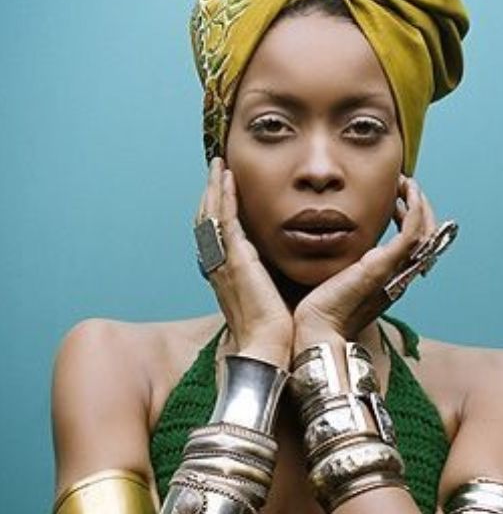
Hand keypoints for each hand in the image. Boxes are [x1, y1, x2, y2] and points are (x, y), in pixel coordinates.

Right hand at [194, 158, 292, 366]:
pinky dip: (224, 196)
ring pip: (211, 215)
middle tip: (215, 168)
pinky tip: (227, 178)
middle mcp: (220, 266)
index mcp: (228, 276)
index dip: (215, 210)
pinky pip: (224, 220)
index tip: (220, 190)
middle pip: (206, 220)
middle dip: (209, 192)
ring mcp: (224, 261)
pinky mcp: (235, 259)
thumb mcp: (270, 300)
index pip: (215, 235)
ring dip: (214, 187)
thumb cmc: (273, 333)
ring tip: (218, 165)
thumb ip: (272, 282)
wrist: (269, 349)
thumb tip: (285, 273)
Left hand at [293, 176, 437, 347]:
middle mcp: (398, 275)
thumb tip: (328, 246)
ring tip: (406, 184)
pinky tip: (405, 192)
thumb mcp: (335, 281)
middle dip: (421, 209)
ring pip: (425, 232)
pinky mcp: (384, 265)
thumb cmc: (319, 310)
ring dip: (419, 203)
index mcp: (390, 279)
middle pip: (428, 237)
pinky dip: (414, 208)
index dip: (413, 221)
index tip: (398, 201)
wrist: (317, 329)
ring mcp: (394, 270)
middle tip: (407, 187)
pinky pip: (412, 232)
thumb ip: (342, 265)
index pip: (416, 246)